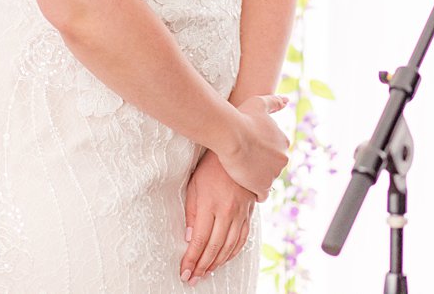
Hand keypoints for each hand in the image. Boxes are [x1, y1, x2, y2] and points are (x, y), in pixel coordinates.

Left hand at [180, 150, 253, 285]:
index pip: (199, 240)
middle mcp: (227, 213)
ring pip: (229, 247)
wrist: (238, 154)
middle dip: (201, 266)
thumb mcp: (194, 185)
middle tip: (192, 278)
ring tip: (205, 273)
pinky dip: (232, 254)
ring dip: (216, 263)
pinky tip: (223, 260)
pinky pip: (241, 240)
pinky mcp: (248, 216)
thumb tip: (188, 238)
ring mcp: (240, 215)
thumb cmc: (210, 168)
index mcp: (210, 205)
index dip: (191, 259)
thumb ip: (191, 212)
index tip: (184, 272)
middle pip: (214, 248)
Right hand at [215, 94, 288, 201]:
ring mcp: (273, 174)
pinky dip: (255, 192)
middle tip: (243, 161)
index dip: (261, 152)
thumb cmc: (242, 117)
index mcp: (283, 143)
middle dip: (260, 166)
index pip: (275, 152)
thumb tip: (287, 100)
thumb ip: (274, 102)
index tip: (250, 150)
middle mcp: (283, 159)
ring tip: (240, 172)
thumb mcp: (259, 104)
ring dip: (255, 177)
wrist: (231, 134)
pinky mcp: (262, 186)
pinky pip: (261, 195)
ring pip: (266, 179)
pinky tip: (245, 187)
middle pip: (272, 166)